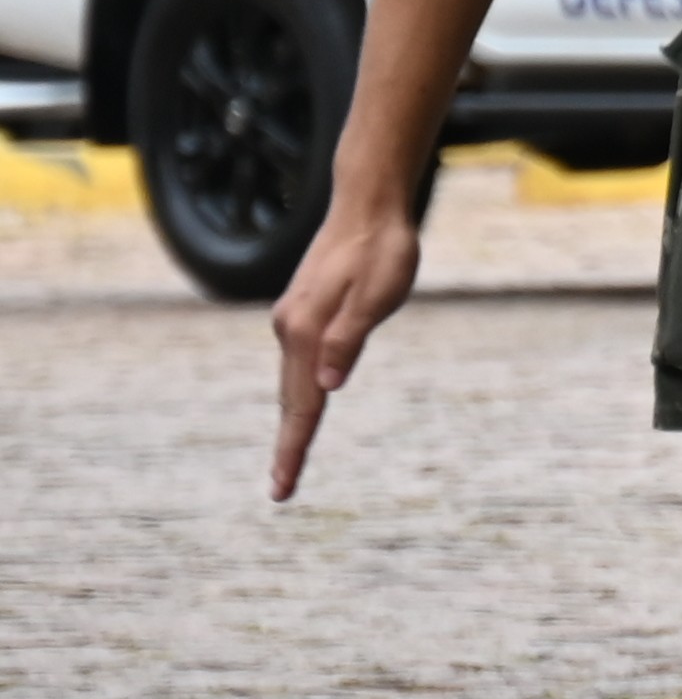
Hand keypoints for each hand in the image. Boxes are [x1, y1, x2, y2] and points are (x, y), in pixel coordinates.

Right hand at [267, 183, 428, 500]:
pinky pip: (296, 365)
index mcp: (307, 332)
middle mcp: (291, 330)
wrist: (367, 208)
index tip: (283, 486)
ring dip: (292, 422)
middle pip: (291, 400)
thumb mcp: (377, 295)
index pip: (303, 404)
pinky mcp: (302, 314)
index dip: (294, 448)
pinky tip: (303, 408)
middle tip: (281, 490)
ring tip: (289, 461)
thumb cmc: (383, 251)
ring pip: (291, 383)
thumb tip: (327, 387)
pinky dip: (297, 394)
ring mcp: (293, 321)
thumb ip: (349, 340)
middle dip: (289, 445)